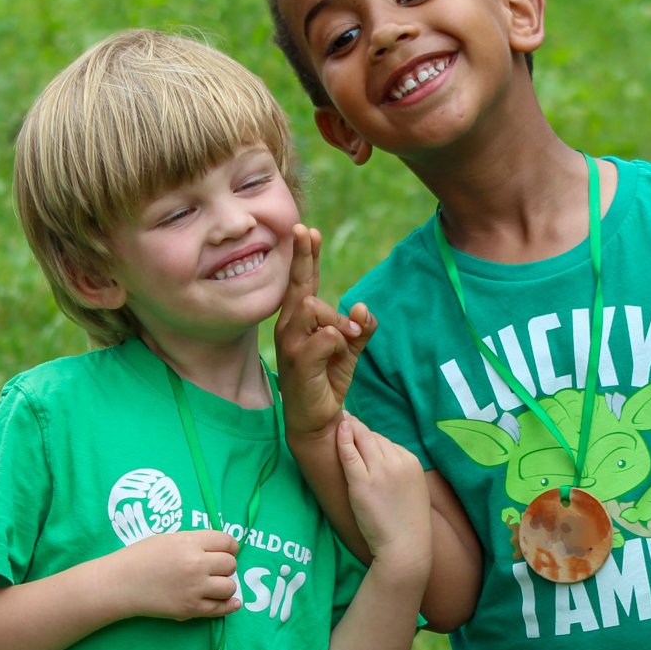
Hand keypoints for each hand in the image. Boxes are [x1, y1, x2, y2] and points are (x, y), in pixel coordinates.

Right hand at [113, 529, 241, 620]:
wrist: (120, 583)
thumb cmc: (140, 557)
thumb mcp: (169, 539)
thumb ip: (195, 542)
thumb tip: (220, 550)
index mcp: (190, 542)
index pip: (227, 542)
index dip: (229, 546)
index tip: (226, 551)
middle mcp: (196, 564)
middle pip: (230, 564)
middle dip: (226, 565)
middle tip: (215, 568)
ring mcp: (195, 588)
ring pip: (229, 587)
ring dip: (225, 585)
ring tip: (213, 584)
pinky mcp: (190, 608)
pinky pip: (220, 609)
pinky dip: (228, 605)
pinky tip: (231, 602)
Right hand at [275, 223, 376, 438]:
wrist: (318, 419)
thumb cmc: (327, 380)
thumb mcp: (349, 350)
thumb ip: (359, 327)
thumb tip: (361, 308)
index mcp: (299, 322)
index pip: (302, 283)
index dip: (305, 257)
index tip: (306, 230)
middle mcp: (289, 328)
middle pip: (299, 285)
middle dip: (304, 257)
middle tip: (308, 230)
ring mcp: (291, 343)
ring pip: (314, 307)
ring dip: (338, 320)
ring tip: (348, 340)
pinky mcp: (300, 361)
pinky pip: (326, 336)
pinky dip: (340, 341)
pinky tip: (339, 354)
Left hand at [337, 415, 430, 572]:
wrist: (406, 546)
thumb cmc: (406, 524)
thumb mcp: (412, 489)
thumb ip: (400, 471)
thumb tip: (383, 460)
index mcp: (411, 462)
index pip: (387, 442)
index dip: (371, 440)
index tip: (360, 436)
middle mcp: (397, 462)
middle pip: (374, 437)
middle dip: (358, 429)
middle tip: (344, 418)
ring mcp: (379, 471)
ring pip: (362, 439)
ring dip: (350, 428)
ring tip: (338, 420)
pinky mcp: (362, 483)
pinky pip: (350, 453)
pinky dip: (343, 439)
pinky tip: (337, 428)